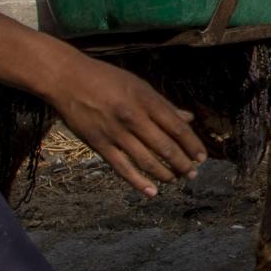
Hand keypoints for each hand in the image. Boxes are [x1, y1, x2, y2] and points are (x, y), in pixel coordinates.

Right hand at [45, 53, 204, 196]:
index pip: (177, 127)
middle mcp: (133, 117)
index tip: (202, 156)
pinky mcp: (99, 144)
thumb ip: (164, 105)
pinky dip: (139, 182)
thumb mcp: (139, 86)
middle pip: (165, 147)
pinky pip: (122, 168)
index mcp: (146, 100)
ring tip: (176, 179)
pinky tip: (152, 192)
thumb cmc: (106, 79)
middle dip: (183, 163)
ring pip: (147, 161)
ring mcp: (115, 132)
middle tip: (193, 173)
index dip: (192, 144)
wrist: (67, 79)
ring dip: (165, 174)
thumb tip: (189, 119)